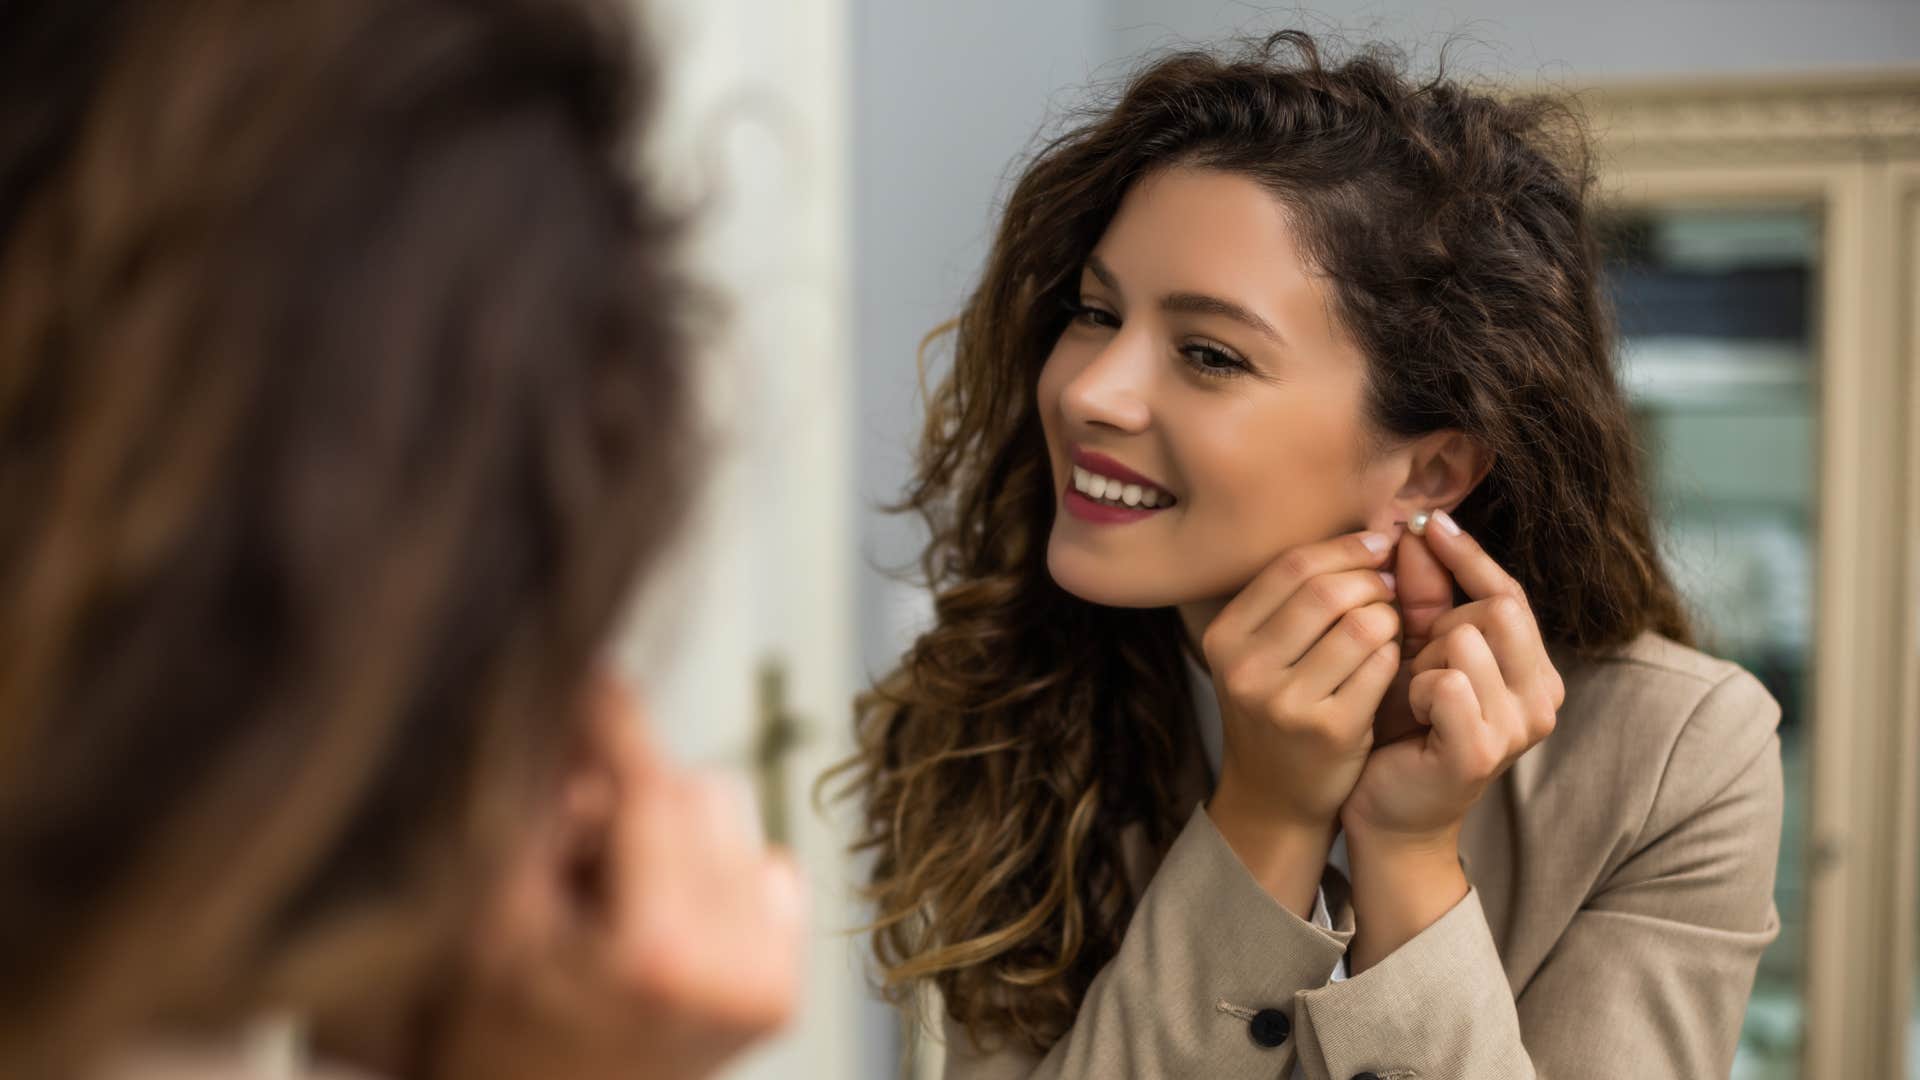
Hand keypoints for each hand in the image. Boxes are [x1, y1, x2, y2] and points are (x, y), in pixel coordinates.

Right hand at [431, 675, 803, 1079]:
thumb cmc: (494, 1032)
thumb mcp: (489, 918)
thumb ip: (533, 813)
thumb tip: (580, 709)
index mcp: (659, 955)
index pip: (655, 792)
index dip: (620, 724)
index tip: (595, 673)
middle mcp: (736, 971)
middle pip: (701, 795)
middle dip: (631, 798)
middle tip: (574, 852)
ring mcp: (769, 985)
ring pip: (734, 821)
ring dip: (671, 831)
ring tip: (612, 897)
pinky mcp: (783, 992)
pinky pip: (765, 865)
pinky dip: (711, 872)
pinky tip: (657, 922)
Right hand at [1199, 531, 1400, 911]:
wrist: (1274, 796)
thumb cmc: (1277, 709)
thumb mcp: (1261, 652)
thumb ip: (1297, 598)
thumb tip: (1371, 532)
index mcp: (1225, 637)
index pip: (1292, 566)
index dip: (1345, 548)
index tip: (1379, 545)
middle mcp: (1245, 668)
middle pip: (1328, 590)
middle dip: (1373, 580)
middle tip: (1391, 587)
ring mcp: (1285, 702)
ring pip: (1361, 624)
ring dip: (1391, 616)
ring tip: (1392, 624)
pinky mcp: (1329, 729)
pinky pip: (1381, 665)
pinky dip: (1396, 653)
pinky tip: (1392, 660)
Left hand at [1341, 510, 1563, 844]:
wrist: (1387, 812)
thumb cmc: (1402, 730)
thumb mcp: (1416, 653)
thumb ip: (1424, 596)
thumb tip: (1416, 528)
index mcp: (1534, 670)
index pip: (1509, 593)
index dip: (1468, 555)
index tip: (1426, 521)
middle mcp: (1542, 697)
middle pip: (1494, 609)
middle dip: (1440, 625)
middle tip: (1414, 663)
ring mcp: (1520, 727)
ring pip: (1466, 641)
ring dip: (1423, 661)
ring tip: (1412, 696)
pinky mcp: (1483, 751)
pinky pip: (1447, 682)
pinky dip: (1418, 690)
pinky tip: (1410, 715)